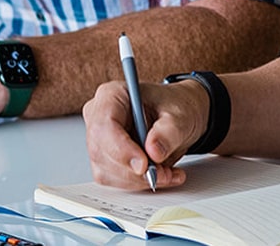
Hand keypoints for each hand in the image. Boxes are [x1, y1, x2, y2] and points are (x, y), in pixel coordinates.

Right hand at [83, 79, 208, 189]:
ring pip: (107, 171)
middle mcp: (99, 117)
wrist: (177, 118)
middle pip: (102, 152)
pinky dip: (138, 184)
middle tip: (163, 173)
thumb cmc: (173, 107)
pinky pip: (114, 180)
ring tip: (167, 173)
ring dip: (138, 180)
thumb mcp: (180, 115)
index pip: (104, 125)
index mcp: (112, 95)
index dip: (121, 149)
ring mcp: (100, 140)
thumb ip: (169, 131)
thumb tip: (154, 151)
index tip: (143, 164)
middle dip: (134, 170)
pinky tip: (160, 175)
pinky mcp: (105, 160)